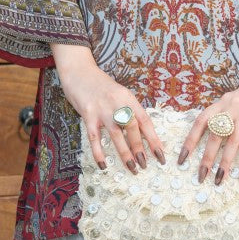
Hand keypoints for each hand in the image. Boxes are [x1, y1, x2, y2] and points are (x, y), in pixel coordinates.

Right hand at [50, 43, 164, 172]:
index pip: (145, 120)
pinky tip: (103, 165)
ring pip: (117, 134)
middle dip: (139, 148)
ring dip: (125, 153)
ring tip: (132, 168)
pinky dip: (99, 152)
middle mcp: (118, 103)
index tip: (160, 154)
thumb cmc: (100, 86)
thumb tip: (140, 133)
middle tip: (145, 165)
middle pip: (132, 128)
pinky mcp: (88, 115)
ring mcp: (102, 109)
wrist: (78, 72)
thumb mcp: (119, 94)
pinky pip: (95, 137)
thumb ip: (128, 110)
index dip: (153, 139)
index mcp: (128, 98)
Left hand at [177, 59, 238, 184]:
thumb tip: (215, 135)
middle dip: (206, 158)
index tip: (182, 158)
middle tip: (200, 176)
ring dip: (225, 162)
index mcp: (222, 102)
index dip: (190, 140)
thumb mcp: (236, 100)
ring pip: (231, 141)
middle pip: (214, 135)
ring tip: (219, 179)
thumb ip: (226, 113)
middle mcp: (230, 106)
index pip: (201, 122)